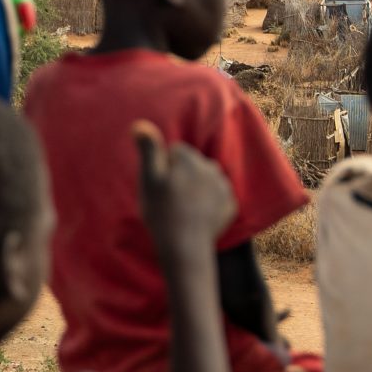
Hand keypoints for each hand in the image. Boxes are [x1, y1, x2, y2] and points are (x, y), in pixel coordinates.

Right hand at [133, 120, 235, 263]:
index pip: (174, 150)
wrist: (185, 247)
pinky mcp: (230, 205)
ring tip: (182, 208)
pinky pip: (216, 197)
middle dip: (181, 175)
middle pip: (192, 164)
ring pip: (205, 179)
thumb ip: (148, 149)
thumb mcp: (149, 179)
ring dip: (195, 188)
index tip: (159, 185)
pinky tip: (195, 216)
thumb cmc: (162, 212)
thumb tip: (140, 124)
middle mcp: (212, 167)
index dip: (163, 166)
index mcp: (191, 158)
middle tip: (169, 198)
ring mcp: (224, 187)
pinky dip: (207, 203)